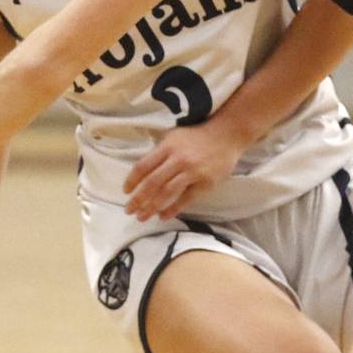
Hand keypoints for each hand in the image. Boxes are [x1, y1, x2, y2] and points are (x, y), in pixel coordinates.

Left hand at [123, 124, 244, 220]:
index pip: (143, 166)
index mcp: (167, 147)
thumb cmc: (197, 136)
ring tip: (142, 217)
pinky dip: (172, 209)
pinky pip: (185, 199)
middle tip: (129, 210)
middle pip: (152, 182)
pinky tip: (162, 216)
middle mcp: (178, 159)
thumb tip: (141, 172)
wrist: (226, 135)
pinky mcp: (205, 182)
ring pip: (167, 192)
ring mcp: (192, 171)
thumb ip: (159, 153)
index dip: (132, 180)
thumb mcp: (174, 137)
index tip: (126, 191)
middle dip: (138, 199)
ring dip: (152, 207)